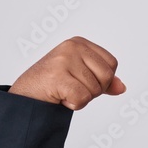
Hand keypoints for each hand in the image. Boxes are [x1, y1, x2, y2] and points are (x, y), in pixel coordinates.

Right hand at [9, 36, 125, 109]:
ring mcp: (63, 60)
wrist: (25, 96)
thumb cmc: (54, 85)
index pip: (112, 64)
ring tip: (64, 91)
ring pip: (95, 90)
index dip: (102, 80)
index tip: (82, 81)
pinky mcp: (57, 76)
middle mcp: (72, 47)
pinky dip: (74, 105)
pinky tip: (60, 97)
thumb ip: (103, 80)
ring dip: (82, 98)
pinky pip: (82, 98)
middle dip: (94, 90)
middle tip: (73, 88)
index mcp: (79, 42)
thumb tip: (122, 87)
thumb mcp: (82, 77)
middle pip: (107, 76)